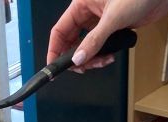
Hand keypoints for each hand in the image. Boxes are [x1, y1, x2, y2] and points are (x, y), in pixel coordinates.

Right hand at [47, 0, 167, 69]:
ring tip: (104, 61)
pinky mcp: (112, 29)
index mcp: (81, 4)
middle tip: (85, 68)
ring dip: (92, 59)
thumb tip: (78, 60)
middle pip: (72, 41)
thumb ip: (94, 41)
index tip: (53, 67)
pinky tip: (111, 56)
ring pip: (86, 47)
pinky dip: (103, 55)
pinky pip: (100, 47)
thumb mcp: (113, 19)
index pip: (60, 30)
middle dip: (77, 58)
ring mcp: (100, 22)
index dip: (55, 49)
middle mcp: (88, 13)